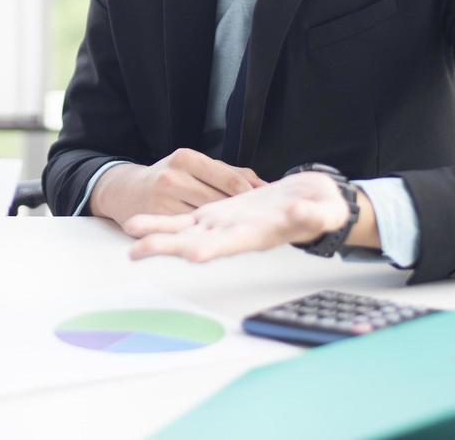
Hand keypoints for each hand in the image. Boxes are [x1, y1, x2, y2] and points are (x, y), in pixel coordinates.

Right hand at [89, 148, 262, 226]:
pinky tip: (216, 236)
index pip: (229, 178)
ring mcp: (164, 200)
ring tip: (240, 228)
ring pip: (206, 218)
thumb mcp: (194, 166)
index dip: (250, 193)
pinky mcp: (158, 220)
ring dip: (225, 225)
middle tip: (258, 219)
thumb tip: (263, 185)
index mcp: (187, 158)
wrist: (125, 191)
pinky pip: (190, 230)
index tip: (263, 203)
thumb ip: (230, 173)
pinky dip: (206, 234)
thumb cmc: (167, 178)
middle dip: (240, 211)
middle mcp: (174, 177)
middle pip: (221, 199)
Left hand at [124, 170, 373, 262]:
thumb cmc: (322, 210)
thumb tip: (299, 212)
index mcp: (258, 235)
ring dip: (157, 233)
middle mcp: (235, 234)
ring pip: (184, 231)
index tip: (191, 254)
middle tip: (137, 251)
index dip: (211, 249)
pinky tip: (141, 223)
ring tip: (129, 233)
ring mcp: (224, 224)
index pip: (230, 244)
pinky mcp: (219, 211)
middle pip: (196, 242)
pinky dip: (164, 221)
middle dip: (167, 246)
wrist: (314, 200)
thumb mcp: (325, 211)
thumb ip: (313, 214)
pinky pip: (185, 218)